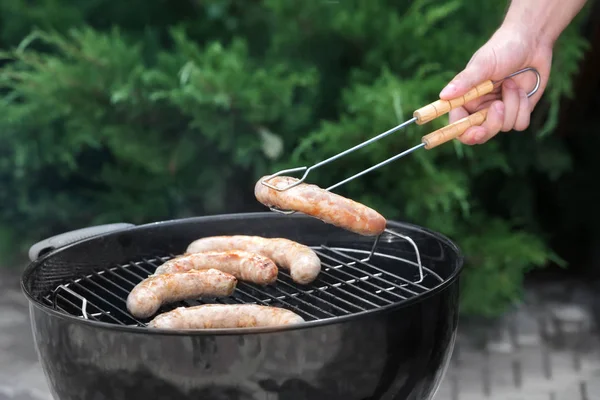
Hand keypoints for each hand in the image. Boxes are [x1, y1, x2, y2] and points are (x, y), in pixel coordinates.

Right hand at [438, 25, 552, 144]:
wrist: (532, 40)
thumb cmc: (502, 48)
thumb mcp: (483, 63)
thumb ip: (464, 81)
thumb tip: (443, 96)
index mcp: (466, 100)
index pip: (458, 125)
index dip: (462, 132)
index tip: (474, 131)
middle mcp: (481, 109)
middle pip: (480, 134)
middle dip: (491, 124)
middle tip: (498, 106)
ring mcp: (500, 113)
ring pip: (503, 127)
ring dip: (512, 104)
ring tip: (511, 83)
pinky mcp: (519, 112)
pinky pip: (520, 124)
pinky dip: (523, 107)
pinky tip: (523, 90)